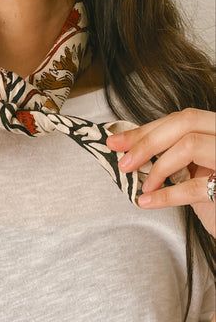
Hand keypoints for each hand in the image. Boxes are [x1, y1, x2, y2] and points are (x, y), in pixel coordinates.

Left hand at [106, 108, 215, 237]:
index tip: (116, 142)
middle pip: (186, 122)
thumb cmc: (212, 196)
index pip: (181, 119)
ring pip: (190, 145)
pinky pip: (194, 187)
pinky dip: (164, 196)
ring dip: (158, 168)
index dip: (146, 130)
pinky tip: (146, 202)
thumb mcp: (193, 169)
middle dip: (147, 143)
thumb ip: (170, 153)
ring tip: (145, 188)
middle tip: (124, 164)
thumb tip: (127, 147)